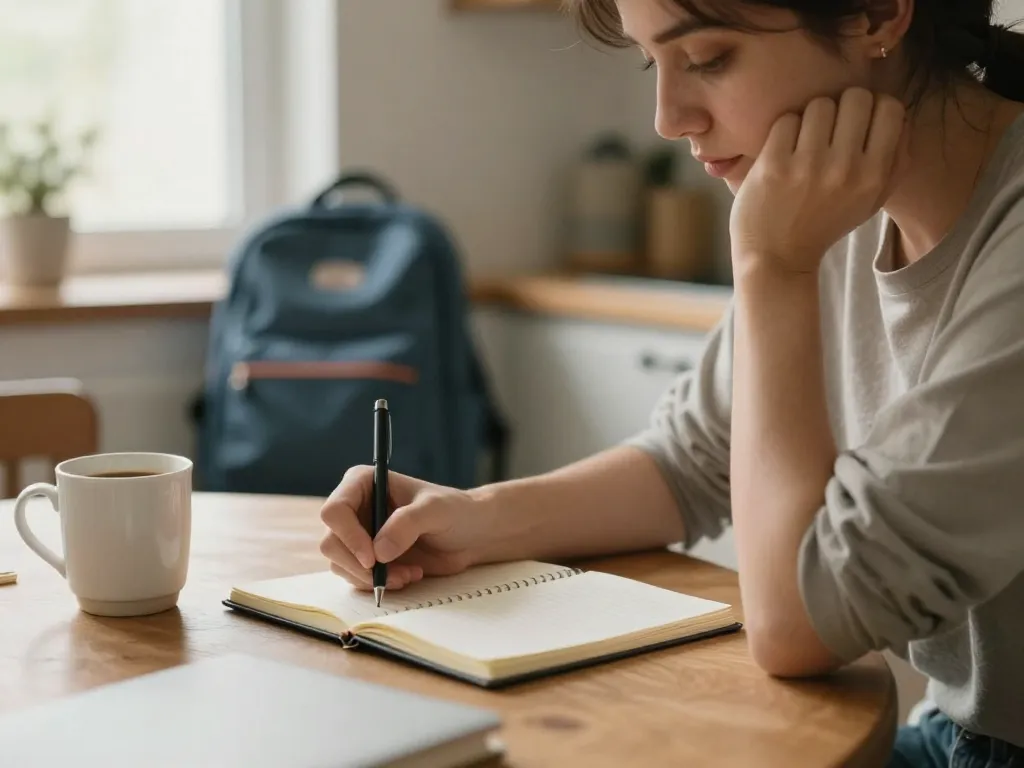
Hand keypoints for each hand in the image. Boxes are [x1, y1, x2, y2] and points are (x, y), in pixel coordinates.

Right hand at [319, 466, 495, 590]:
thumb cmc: (455, 511)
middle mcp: (355, 507)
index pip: (335, 511)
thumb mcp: (436, 510)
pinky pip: (355, 578)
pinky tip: (408, 575)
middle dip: (359, 565)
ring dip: (371, 578)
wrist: (470, 535)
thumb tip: (379, 551)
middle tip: (391, 575)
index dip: (348, 536)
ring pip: (340, 564)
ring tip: (408, 574)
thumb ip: (408, 523)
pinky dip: (378, 584)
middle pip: (331, 542)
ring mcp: (358, 534)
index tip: (373, 558)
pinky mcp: (367, 558)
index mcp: (363, 482)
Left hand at [729, 87, 911, 275]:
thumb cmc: (824, 224)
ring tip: (805, 141)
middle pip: (855, 97)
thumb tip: (901, 116)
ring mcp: (808, 166)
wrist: (775, 258)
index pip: (890, 107)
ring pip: (820, 104)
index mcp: (874, 177)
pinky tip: (783, 150)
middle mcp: (845, 169)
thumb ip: (896, 162)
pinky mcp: (774, 165)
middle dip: (842, 107)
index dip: (873, 108)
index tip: (858, 123)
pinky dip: (784, 129)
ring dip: (810, 118)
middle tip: (829, 129)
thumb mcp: (871, 202)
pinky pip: (787, 120)